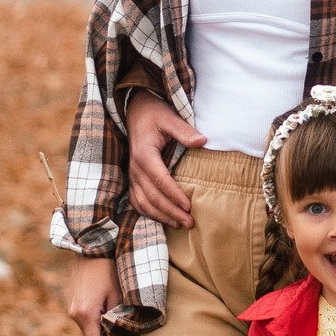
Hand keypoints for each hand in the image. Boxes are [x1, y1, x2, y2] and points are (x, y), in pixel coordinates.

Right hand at [64, 255, 116, 335]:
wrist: (89, 247)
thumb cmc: (106, 268)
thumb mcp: (118, 294)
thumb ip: (119, 318)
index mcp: (85, 315)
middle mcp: (75, 315)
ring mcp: (72, 309)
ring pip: (89, 330)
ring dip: (103, 333)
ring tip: (121, 333)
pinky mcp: (74, 303)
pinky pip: (86, 320)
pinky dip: (97, 323)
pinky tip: (110, 318)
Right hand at [127, 89, 200, 226]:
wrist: (136, 111)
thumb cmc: (155, 114)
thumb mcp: (170, 118)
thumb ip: (185, 131)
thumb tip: (203, 141)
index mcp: (144, 154)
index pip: (160, 180)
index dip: (174, 195)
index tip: (189, 206)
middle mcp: (135, 168)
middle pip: (152, 196)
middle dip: (171, 212)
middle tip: (189, 222)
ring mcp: (132, 175)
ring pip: (143, 203)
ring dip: (160, 216)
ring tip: (179, 225)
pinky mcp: (132, 178)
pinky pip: (137, 201)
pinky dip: (149, 213)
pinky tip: (164, 219)